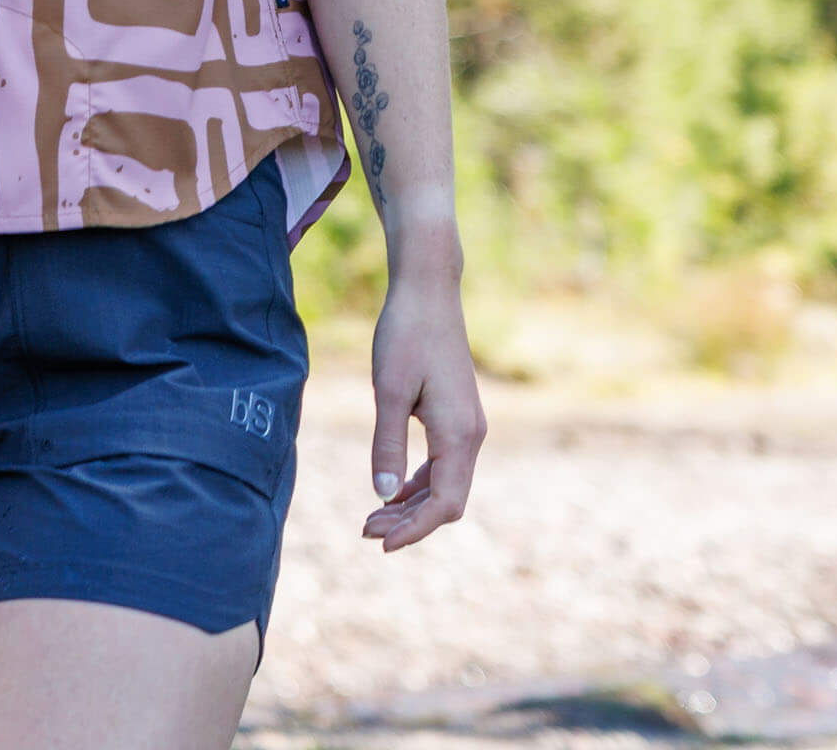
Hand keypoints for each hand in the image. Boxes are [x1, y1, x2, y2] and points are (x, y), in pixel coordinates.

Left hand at [361, 269, 485, 550]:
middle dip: (409, 522)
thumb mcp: (389, 389)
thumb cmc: (406, 334)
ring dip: (412, 504)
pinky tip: (392, 489)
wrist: (428, 291)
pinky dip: (418, 482)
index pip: (445, 504)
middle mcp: (471, 435)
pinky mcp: (457, 415)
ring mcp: (467, 425)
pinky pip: (442, 463)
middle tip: (365, 530)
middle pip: (447, 500)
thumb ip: (387, 443)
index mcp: (459, 434)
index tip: (381, 544)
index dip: (415, 530)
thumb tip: (382, 496)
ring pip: (445, 483)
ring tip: (372, 517)